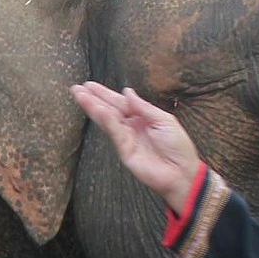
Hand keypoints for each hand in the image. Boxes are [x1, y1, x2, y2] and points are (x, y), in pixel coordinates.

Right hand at [69, 83, 201, 209]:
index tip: (90, 85)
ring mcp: (126, 138)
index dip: (105, 94)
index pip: (120, 102)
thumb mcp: (164, 120)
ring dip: (92, 107)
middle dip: (93, 99)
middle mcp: (131, 126)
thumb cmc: (178, 147)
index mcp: (142, 117)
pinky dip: (105, 120)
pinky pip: (113, 131)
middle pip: (109, 109)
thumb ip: (143, 106)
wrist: (182, 173)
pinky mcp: (124, 150)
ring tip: (79, 95)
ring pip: (106, 119)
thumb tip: (127, 92)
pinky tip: (97, 109)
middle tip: (76, 88)